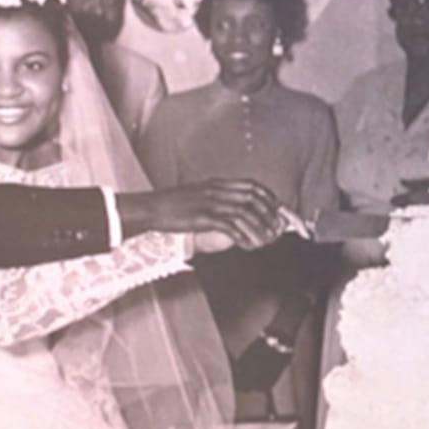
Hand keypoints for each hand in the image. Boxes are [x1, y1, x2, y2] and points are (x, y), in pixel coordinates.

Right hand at [122, 179, 289, 252]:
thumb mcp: (198, 194)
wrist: (150, 208)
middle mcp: (217, 191)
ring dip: (259, 228)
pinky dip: (242, 236)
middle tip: (277, 229)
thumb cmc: (172, 204)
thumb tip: (232, 207)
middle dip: (269, 214)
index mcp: (217, 184)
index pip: (252, 185)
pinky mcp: (203, 217)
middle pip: (253, 199)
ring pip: (245, 214)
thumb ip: (216, 197)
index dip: (268, 197)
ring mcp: (210, 203)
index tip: (277, 209)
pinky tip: (247, 245)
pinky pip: (230, 226)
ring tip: (266, 241)